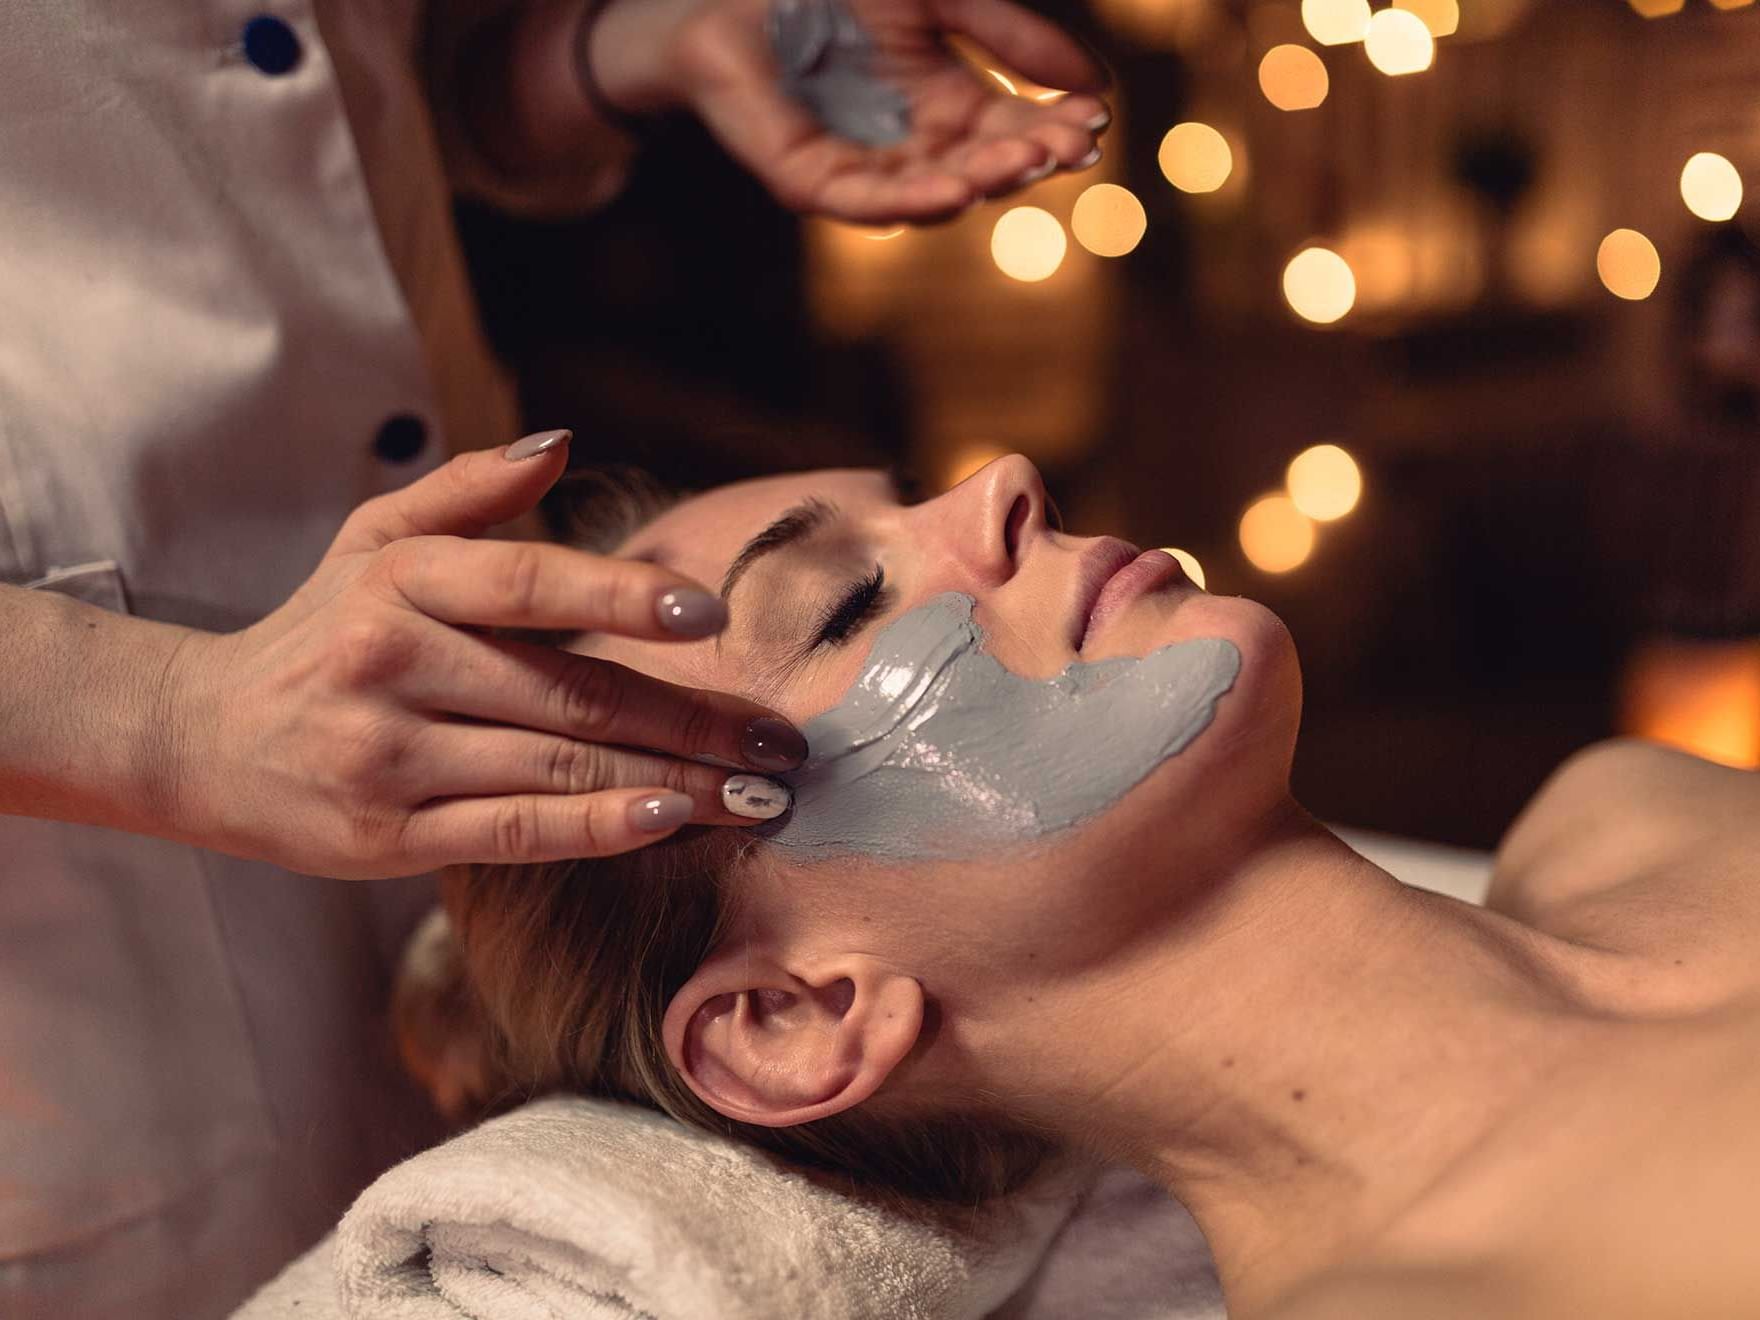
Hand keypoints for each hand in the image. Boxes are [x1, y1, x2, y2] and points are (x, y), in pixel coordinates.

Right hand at [164, 432, 804, 878]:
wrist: (197, 738)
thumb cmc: (317, 631)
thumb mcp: (372, 541)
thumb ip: (468, 492)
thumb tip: (565, 444)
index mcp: (400, 582)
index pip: (529, 584)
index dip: (622, 597)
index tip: (712, 616)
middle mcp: (392, 664)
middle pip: (570, 692)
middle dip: (692, 718)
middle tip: (781, 740)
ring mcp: (390, 755)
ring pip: (557, 766)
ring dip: (672, 781)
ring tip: (756, 792)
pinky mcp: (388, 835)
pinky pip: (515, 830)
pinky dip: (598, 828)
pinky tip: (669, 819)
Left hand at [592, 0, 1110, 222]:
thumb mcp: (940, 0)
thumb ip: (1009, 36)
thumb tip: (1096, 85)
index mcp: (944, 109)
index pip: (1013, 132)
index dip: (1054, 131)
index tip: (1097, 123)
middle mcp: (909, 148)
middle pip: (983, 170)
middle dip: (1029, 160)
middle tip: (1074, 147)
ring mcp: (860, 170)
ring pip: (934, 194)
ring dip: (983, 182)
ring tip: (1025, 163)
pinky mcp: (809, 181)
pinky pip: (867, 202)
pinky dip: (914, 201)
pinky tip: (958, 191)